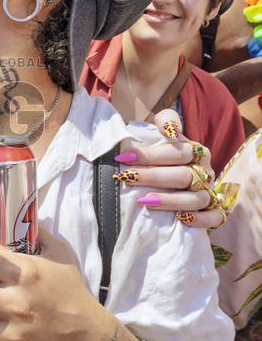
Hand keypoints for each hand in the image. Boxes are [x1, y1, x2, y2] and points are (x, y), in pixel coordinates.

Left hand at [116, 108, 221, 229]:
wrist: (177, 174)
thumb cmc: (165, 155)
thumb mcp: (164, 132)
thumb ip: (166, 121)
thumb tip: (170, 129)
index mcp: (195, 151)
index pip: (177, 151)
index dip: (151, 154)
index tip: (124, 157)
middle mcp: (205, 171)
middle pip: (183, 175)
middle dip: (153, 177)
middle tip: (127, 178)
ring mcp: (210, 192)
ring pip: (197, 198)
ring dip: (171, 200)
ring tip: (144, 201)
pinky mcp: (214, 212)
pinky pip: (215, 217)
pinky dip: (201, 219)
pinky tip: (181, 218)